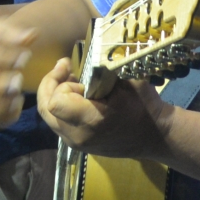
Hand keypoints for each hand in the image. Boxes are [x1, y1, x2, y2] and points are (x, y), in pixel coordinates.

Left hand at [37, 58, 170, 160]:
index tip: (71, 67)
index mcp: (93, 120)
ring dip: (55, 94)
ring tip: (72, 81)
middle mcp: (79, 136)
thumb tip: (84, 55)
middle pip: (45, 109)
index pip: (55, 102)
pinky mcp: (76, 144)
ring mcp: (76, 143)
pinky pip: (57, 122)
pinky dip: (61, 105)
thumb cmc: (144, 105)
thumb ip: (102, 71)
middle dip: (51, 84)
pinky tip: (76, 95)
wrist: (155, 136)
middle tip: (64, 68)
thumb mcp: (127, 81)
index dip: (59, 82)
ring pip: (48, 116)